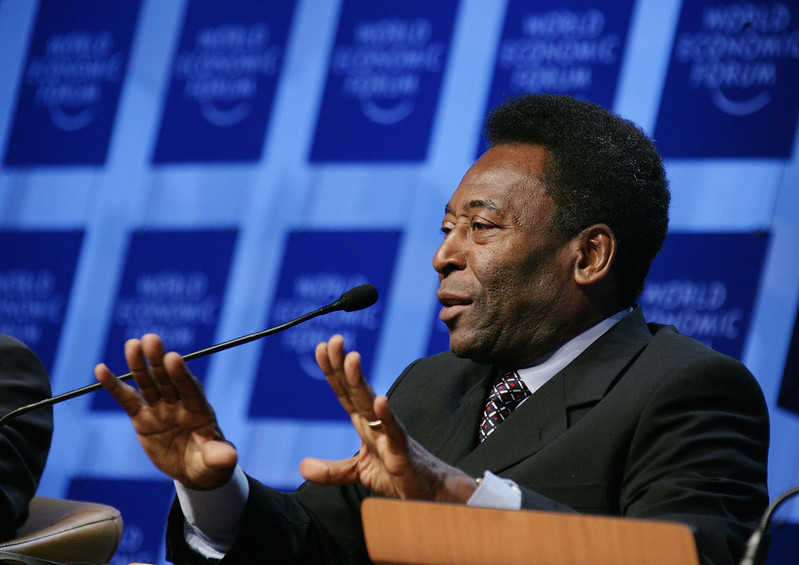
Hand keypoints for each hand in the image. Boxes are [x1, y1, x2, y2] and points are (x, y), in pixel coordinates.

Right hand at [94, 333, 236, 489]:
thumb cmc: (209, 462)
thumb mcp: (215, 461)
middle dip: (158, 361)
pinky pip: (127, 400)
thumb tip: (231, 457)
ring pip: (148, 384)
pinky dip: (114, 386)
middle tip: (151, 339)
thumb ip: (218, 456)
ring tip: (132, 344)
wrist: (194, 470)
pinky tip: (101, 370)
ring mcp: (160, 408)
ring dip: (139, 365)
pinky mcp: (143, 418)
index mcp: (199, 410)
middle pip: (167, 379)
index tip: (173, 358)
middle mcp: (179, 404)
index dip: (181, 374)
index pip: (190, 389)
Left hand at [299, 335, 476, 502]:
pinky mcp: (402, 450)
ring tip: (351, 359)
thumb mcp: (358, 471)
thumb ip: (331, 470)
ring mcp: (389, 433)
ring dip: (360, 381)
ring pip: (371, 404)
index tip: (322, 347)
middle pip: (356, 390)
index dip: (333, 370)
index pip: (345, 392)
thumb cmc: (397, 474)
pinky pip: (394, 431)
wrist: (428, 492)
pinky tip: (380, 401)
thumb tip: (302, 466)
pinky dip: (387, 415)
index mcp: (364, 423)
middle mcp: (376, 422)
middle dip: (343, 365)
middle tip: (334, 340)